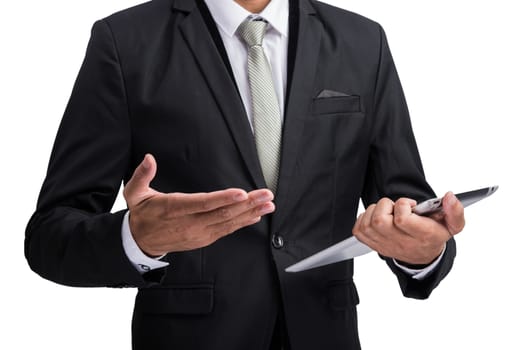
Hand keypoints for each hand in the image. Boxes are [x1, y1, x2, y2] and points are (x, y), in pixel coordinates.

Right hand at [123, 154, 274, 255]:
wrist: (140, 242)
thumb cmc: (142, 214)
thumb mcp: (134, 194)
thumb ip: (141, 175)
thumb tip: (149, 159)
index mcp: (174, 209)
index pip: (203, 204)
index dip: (223, 199)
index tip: (241, 193)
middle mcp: (190, 223)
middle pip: (223, 214)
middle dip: (247, 204)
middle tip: (267, 196)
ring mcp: (198, 234)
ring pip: (228, 223)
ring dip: (250, 213)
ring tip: (268, 205)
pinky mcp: (204, 239)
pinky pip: (226, 231)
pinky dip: (242, 223)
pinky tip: (256, 216)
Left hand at [352, 192, 464, 264]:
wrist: (423, 257)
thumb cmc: (434, 236)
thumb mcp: (452, 225)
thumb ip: (455, 211)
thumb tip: (449, 197)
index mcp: (421, 236)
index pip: (402, 219)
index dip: (403, 205)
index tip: (410, 205)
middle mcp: (400, 242)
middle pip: (379, 220)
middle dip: (385, 205)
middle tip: (395, 207)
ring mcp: (384, 245)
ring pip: (368, 222)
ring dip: (375, 210)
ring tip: (388, 212)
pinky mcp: (373, 245)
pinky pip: (359, 230)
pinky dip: (364, 219)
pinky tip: (377, 218)